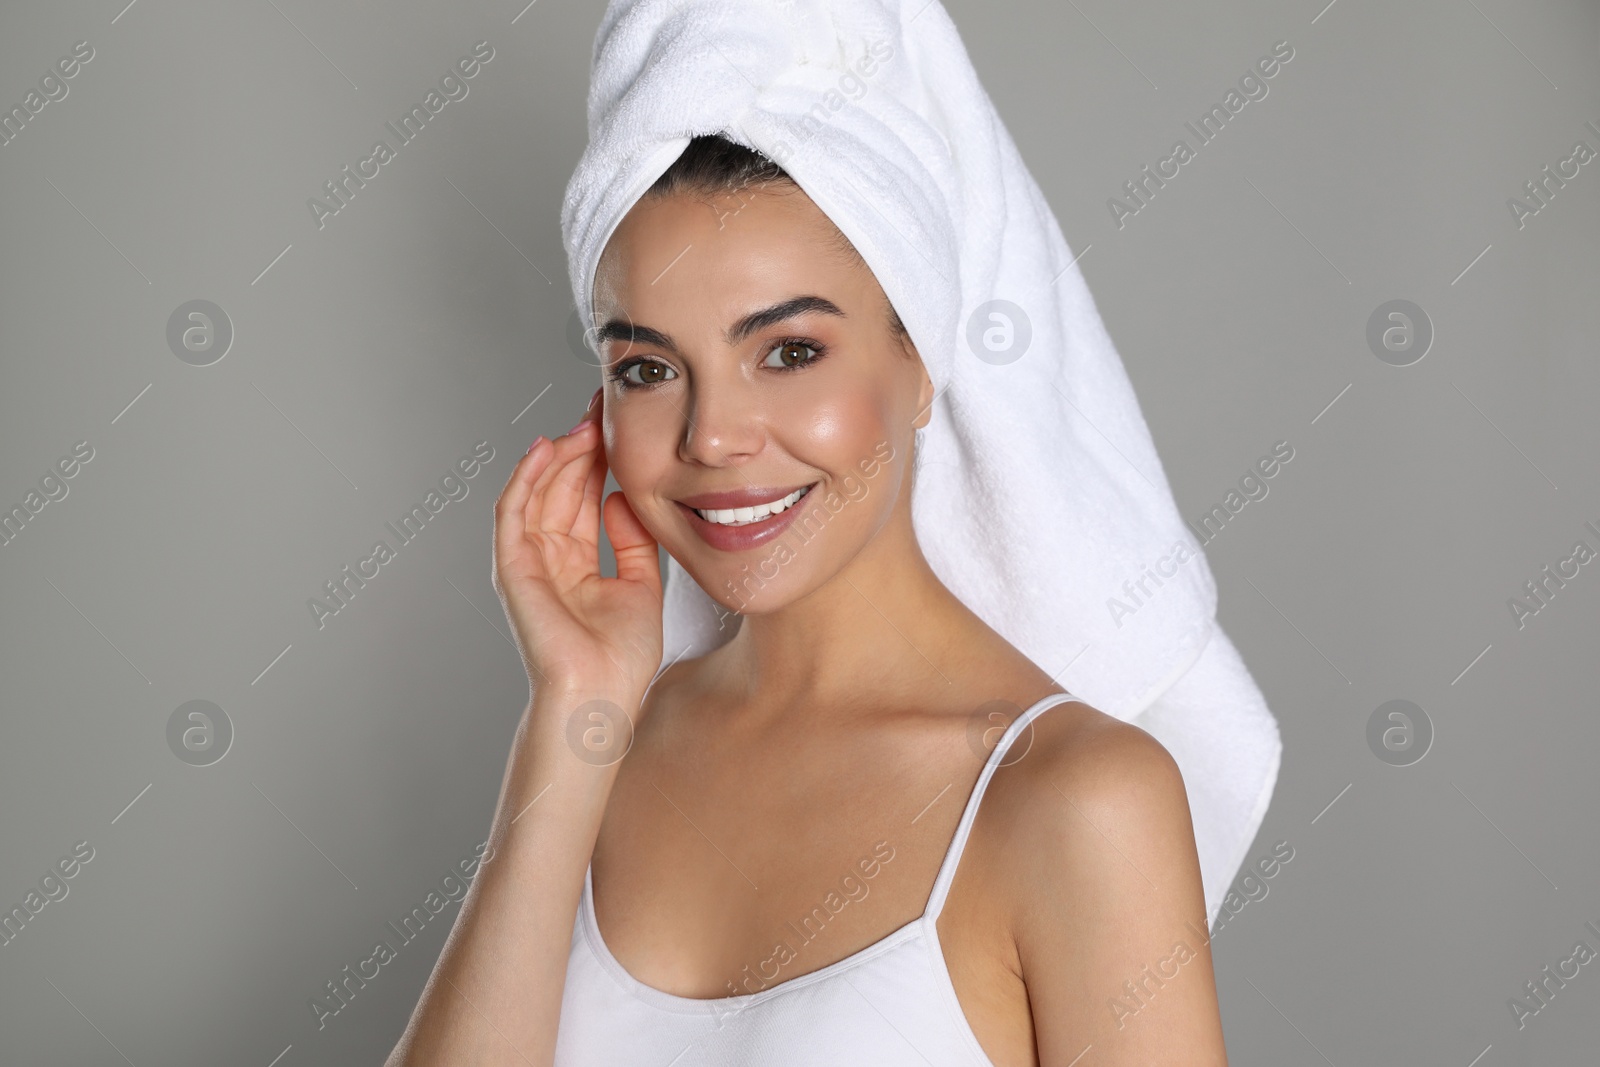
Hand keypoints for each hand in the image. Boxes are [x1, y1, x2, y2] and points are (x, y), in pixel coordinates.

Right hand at [492, 386, 663, 700]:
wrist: (602, 696)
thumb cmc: (621, 657)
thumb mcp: (642, 584)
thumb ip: (632, 541)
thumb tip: (622, 497)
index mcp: (576, 564)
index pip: (583, 499)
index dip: (598, 462)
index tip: (616, 428)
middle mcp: (548, 559)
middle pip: (559, 489)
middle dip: (579, 448)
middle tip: (600, 410)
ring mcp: (527, 563)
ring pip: (535, 492)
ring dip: (557, 455)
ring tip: (582, 424)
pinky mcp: (512, 568)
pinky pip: (512, 512)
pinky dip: (526, 478)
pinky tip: (547, 448)